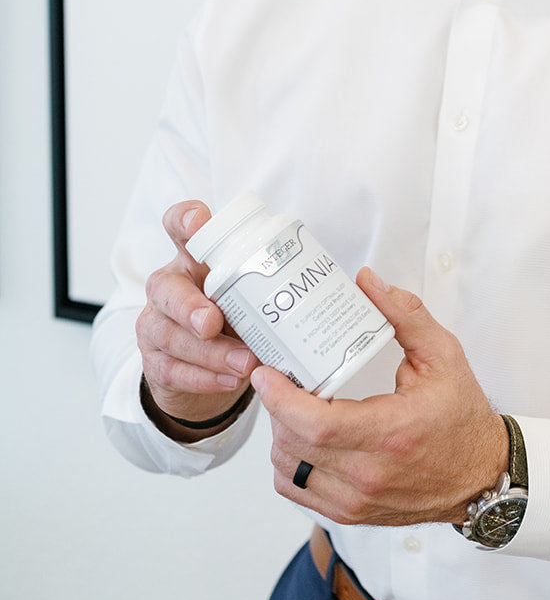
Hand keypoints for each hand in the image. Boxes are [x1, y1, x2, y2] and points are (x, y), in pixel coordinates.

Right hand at [136, 200, 258, 435]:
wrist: (203, 365)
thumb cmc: (235, 314)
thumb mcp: (250, 290)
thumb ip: (278, 280)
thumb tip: (345, 279)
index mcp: (193, 257)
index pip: (180, 226)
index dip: (186, 219)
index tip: (200, 222)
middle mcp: (170, 284)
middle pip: (165, 287)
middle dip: (188, 306)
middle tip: (213, 322)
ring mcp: (157, 322)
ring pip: (169, 334)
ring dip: (209, 353)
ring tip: (244, 363)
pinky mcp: (154, 359)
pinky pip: (172, 370)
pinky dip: (204, 378)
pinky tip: (230, 380)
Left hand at [253, 269, 508, 526]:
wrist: (482, 475)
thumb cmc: (463, 416)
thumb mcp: (443, 354)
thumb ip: (404, 314)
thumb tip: (366, 281)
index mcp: (391, 432)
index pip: (315, 423)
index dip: (280, 398)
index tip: (266, 372)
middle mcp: (370, 474)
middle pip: (293, 445)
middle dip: (276, 408)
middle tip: (281, 378)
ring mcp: (358, 501)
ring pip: (288, 471)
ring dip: (280, 436)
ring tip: (292, 407)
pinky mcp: (352, 514)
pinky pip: (298, 492)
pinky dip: (289, 464)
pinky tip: (302, 438)